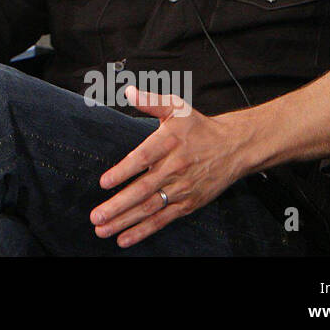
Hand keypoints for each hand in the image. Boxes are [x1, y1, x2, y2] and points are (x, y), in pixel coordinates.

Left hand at [89, 85, 250, 247]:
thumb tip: (128, 91)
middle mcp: (175, 169)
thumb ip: (150, 101)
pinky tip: (124, 238)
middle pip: (143, 190)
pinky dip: (143, 231)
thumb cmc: (199, 127)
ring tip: (102, 228)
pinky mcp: (187, 204)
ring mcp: (181, 189)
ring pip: (150, 208)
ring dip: (125, 221)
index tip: (104, 182)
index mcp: (169, 143)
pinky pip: (163, 220)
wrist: (234, 148)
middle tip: (96, 215)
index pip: (143, 159)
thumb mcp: (177, 107)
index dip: (123, 171)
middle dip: (118, 205)